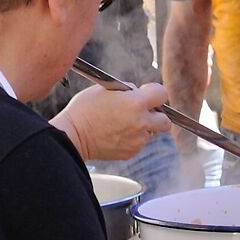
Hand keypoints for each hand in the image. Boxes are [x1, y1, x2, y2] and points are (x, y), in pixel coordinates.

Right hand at [54, 82, 169, 163]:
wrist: (73, 135)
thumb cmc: (84, 110)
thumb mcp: (105, 88)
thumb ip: (127, 90)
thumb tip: (137, 92)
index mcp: (136, 103)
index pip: (162, 94)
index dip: (155, 93)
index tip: (147, 94)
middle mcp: (141, 122)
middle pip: (166, 120)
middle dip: (157, 115)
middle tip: (143, 112)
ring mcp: (137, 140)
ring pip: (151, 133)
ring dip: (143, 127)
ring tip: (122, 124)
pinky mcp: (131, 152)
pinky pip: (139, 143)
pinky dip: (132, 139)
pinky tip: (116, 134)